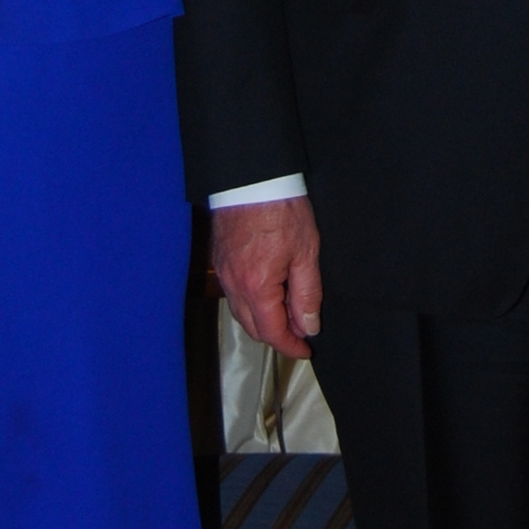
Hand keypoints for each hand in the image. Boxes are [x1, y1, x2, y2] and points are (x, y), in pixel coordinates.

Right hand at [214, 192, 322, 360]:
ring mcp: (224, 273)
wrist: (252, 178)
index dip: (291, 346)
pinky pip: (234, 294)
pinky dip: (252, 303)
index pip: (272, 332)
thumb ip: (307, 294)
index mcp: (257, 287)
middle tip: (302, 331)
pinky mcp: (220, 260)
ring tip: (289, 312)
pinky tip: (269, 293)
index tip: (306, 350)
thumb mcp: (306, 253)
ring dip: (264, 320)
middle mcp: (234, 285)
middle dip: (277, 335)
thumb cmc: (281, 210)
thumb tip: (308, 326)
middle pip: (254, 327)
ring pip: (242, 312)